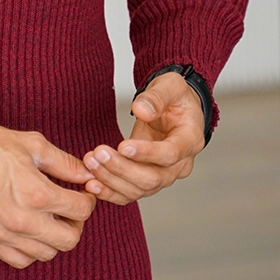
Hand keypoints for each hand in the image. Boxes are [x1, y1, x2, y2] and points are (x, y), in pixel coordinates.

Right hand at [0, 124, 96, 269]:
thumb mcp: (30, 144)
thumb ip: (63, 162)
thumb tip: (86, 175)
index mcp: (37, 193)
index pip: (81, 210)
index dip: (87, 200)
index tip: (81, 193)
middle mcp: (24, 220)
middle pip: (70, 239)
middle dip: (75, 223)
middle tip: (68, 209)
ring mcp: (4, 235)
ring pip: (47, 254)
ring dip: (53, 238)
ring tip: (47, 219)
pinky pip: (20, 261)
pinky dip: (30, 251)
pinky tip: (28, 232)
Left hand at [82, 72, 205, 204]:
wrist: (175, 109)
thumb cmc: (175, 97)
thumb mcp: (170, 86)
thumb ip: (157, 97)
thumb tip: (141, 110)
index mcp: (190, 140)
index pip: (171, 154)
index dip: (147, 153)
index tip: (122, 146)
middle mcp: (180, 164)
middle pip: (154, 178)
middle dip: (123, 168)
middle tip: (98, 153)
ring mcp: (164, 175)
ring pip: (140, 189)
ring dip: (112, 179)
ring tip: (90, 162)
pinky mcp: (148, 179)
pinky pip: (130, 193)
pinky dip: (111, 192)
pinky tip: (92, 184)